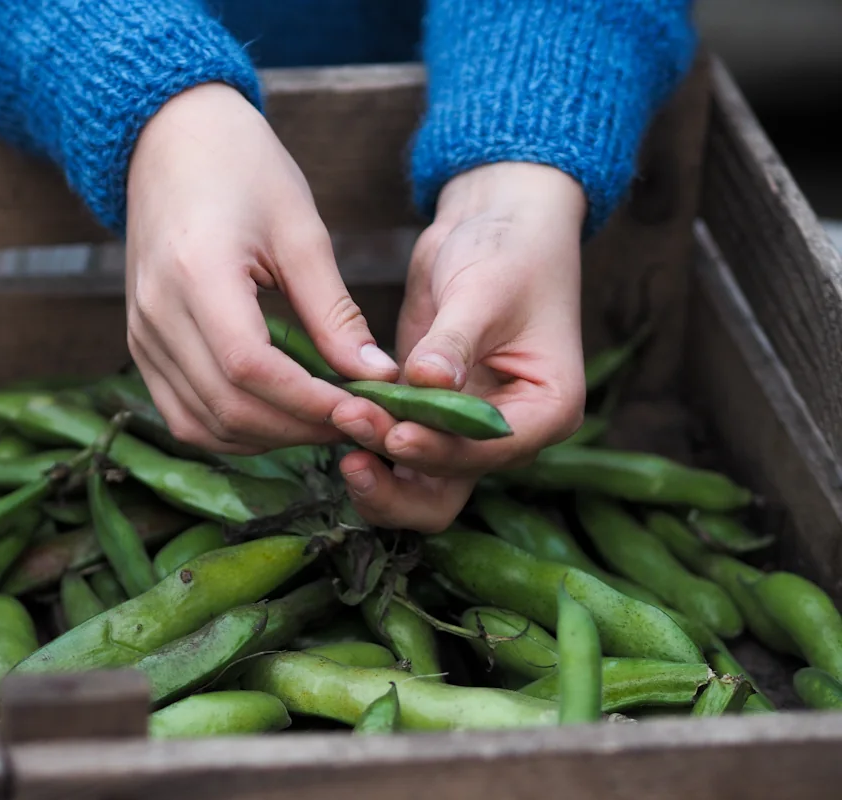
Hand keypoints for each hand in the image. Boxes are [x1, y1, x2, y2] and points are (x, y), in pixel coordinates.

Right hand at [124, 83, 398, 453]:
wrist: (170, 140)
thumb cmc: (243, 168)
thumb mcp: (301, 230)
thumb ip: (334, 311)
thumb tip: (376, 375)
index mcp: (196, 273)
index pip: (251, 368)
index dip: (310, 402)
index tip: (367, 410)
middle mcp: (155, 314)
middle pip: (228, 407)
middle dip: (301, 428)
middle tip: (361, 424)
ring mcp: (140, 336)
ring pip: (202, 425)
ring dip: (270, 438)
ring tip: (326, 422)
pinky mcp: (140, 347)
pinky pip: (183, 415)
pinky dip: (233, 430)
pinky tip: (279, 417)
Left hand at [330, 162, 587, 530]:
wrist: (493, 224)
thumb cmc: (507, 250)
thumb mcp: (485, 290)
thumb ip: (454, 342)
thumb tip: (427, 380)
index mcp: (546, 411)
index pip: (486, 454)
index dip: (437, 450)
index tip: (393, 432)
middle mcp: (507, 437)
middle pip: (446, 495)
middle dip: (395, 479)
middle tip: (351, 436)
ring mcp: (463, 435)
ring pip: (413, 488)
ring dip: (373, 471)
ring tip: (338, 424)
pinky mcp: (426, 419)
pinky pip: (392, 455)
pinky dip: (365, 444)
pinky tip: (333, 414)